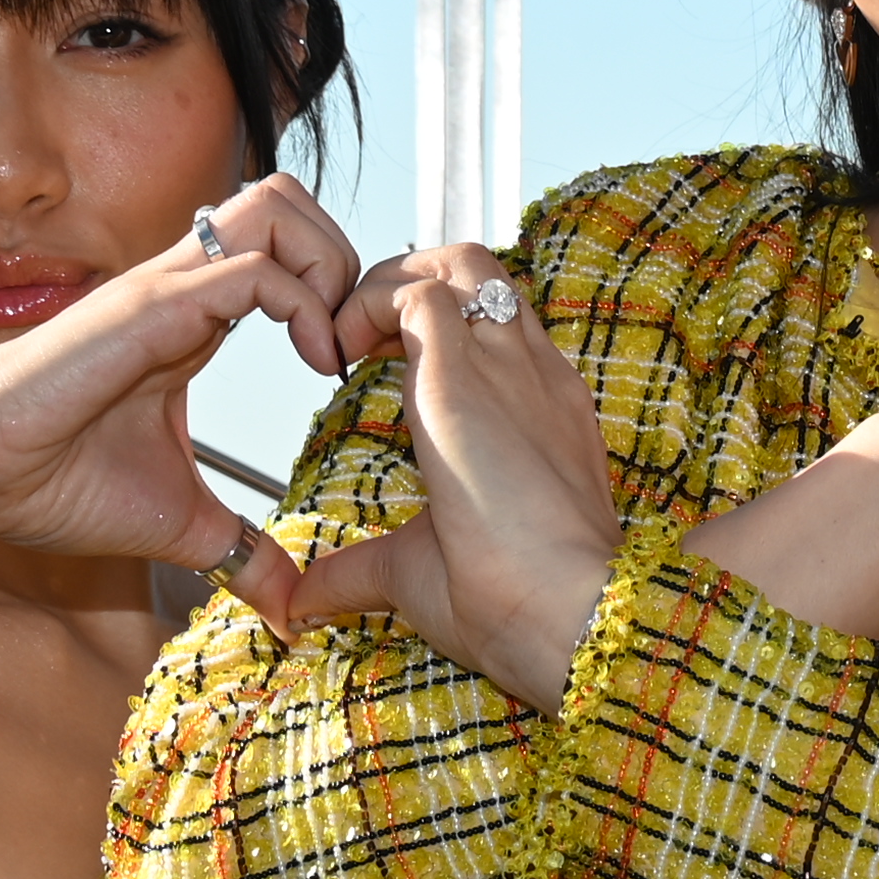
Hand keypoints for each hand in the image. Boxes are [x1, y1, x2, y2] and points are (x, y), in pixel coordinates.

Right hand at [0, 175, 359, 615]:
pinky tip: (313, 366)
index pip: (285, 250)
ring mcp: (169, 288)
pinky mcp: (152, 307)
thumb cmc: (53, 481)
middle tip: (351, 340)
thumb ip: (240, 551)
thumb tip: (289, 606)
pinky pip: (250, 268)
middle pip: (288, 201)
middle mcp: (187, 287)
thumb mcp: (178, 522)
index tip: (352, 368)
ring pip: (275, 207)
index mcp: (197, 318)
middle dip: (344, 256)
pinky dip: (304, 303)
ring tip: (332, 344)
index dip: (338, 289)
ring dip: (327, 263)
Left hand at [280, 244, 621, 702]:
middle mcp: (534, 376)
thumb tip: (306, 600)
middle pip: (482, 274)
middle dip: (410, 280)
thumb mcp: (424, 573)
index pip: (497, 329)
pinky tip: (337, 359)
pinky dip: (366, 307)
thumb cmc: (519, 604)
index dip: (435, 330)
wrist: (572, 615)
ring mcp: (508, 368)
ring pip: (458, 263)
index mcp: (543, 414)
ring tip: (345, 336)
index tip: (380, 368)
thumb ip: (362, 571)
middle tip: (357, 338)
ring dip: (392, 282)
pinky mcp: (467, 375)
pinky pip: (415, 295)